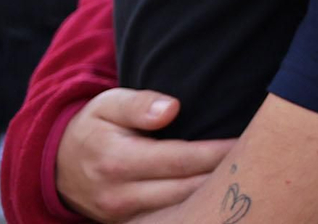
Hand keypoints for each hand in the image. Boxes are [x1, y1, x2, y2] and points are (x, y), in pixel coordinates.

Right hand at [58, 88, 235, 221]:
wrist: (57, 165)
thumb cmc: (94, 126)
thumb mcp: (107, 104)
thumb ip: (139, 104)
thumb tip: (171, 109)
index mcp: (118, 162)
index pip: (181, 161)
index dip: (217, 154)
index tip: (248, 142)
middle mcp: (120, 195)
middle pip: (186, 190)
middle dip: (223, 177)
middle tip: (260, 160)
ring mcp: (123, 216)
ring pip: (180, 210)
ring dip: (212, 196)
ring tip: (248, 176)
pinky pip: (168, 219)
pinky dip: (194, 208)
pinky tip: (218, 193)